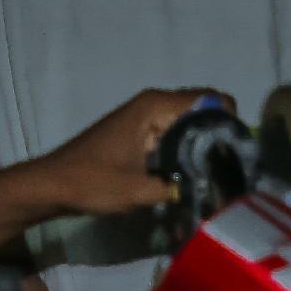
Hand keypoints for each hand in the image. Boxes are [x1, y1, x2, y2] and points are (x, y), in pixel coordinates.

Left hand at [41, 88, 232, 216]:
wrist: (52, 185)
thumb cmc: (93, 182)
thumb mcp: (142, 190)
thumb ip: (183, 186)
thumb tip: (216, 189)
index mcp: (156, 106)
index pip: (213, 100)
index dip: (231, 123)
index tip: (238, 153)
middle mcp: (154, 102)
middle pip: (204, 110)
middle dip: (220, 135)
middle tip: (231, 169)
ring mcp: (145, 115)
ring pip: (190, 123)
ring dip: (204, 144)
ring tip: (216, 174)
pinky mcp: (139, 130)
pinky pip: (175, 132)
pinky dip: (186, 149)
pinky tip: (191, 174)